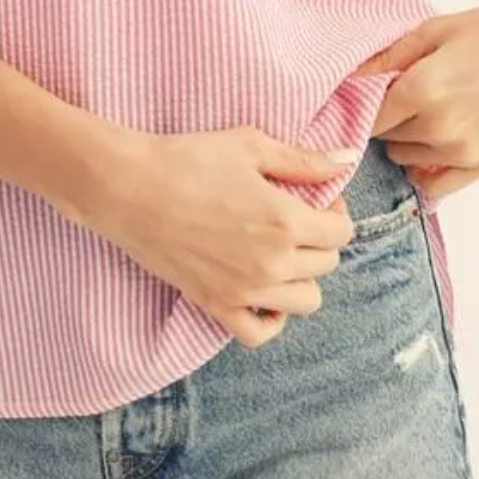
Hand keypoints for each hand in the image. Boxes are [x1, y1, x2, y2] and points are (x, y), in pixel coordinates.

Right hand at [82, 126, 356, 347]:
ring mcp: (245, 290)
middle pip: (326, 265)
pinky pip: (260, 333)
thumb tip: (347, 159)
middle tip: (294, 218)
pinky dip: (269, 318)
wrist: (130, 188)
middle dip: (319, 240)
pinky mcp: (216, 305)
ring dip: (301, 277)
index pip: (341, 233)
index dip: (334, 212)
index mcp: (286, 221)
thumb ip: (304, 160)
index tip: (316, 199)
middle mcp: (273, 263)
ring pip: (305, 302)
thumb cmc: (189, 159)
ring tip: (279, 252)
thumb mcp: (251, 146)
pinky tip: (261, 291)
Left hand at [348, 0, 478, 200]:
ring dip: (406, 140)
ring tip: (428, 110)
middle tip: (401, 94)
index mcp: (421, 90)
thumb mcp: (438, 29)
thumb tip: (349, 76)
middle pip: (385, 136)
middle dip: (386, 117)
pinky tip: (432, 146)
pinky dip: (426, 170)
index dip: (363, 102)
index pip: (367, 114)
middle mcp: (438, 129)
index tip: (367, 91)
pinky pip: (437, 186)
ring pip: (406, 158)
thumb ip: (389, 56)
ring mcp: (463, 152)